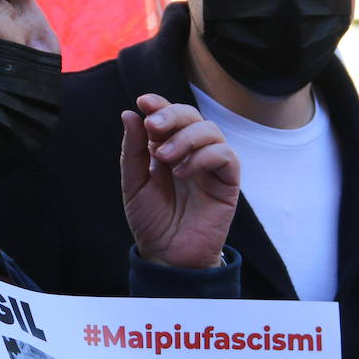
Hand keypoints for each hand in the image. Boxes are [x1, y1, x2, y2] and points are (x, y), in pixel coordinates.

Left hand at [120, 94, 239, 269]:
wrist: (168, 256)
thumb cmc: (152, 222)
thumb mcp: (134, 184)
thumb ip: (133, 151)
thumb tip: (130, 113)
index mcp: (168, 148)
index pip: (169, 116)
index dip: (159, 104)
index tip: (143, 102)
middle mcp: (192, 152)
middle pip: (192, 116)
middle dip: (172, 115)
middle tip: (153, 127)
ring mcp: (211, 166)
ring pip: (210, 131)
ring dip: (185, 137)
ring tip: (164, 158)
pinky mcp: (228, 182)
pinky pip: (225, 156)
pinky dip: (203, 157)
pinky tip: (182, 173)